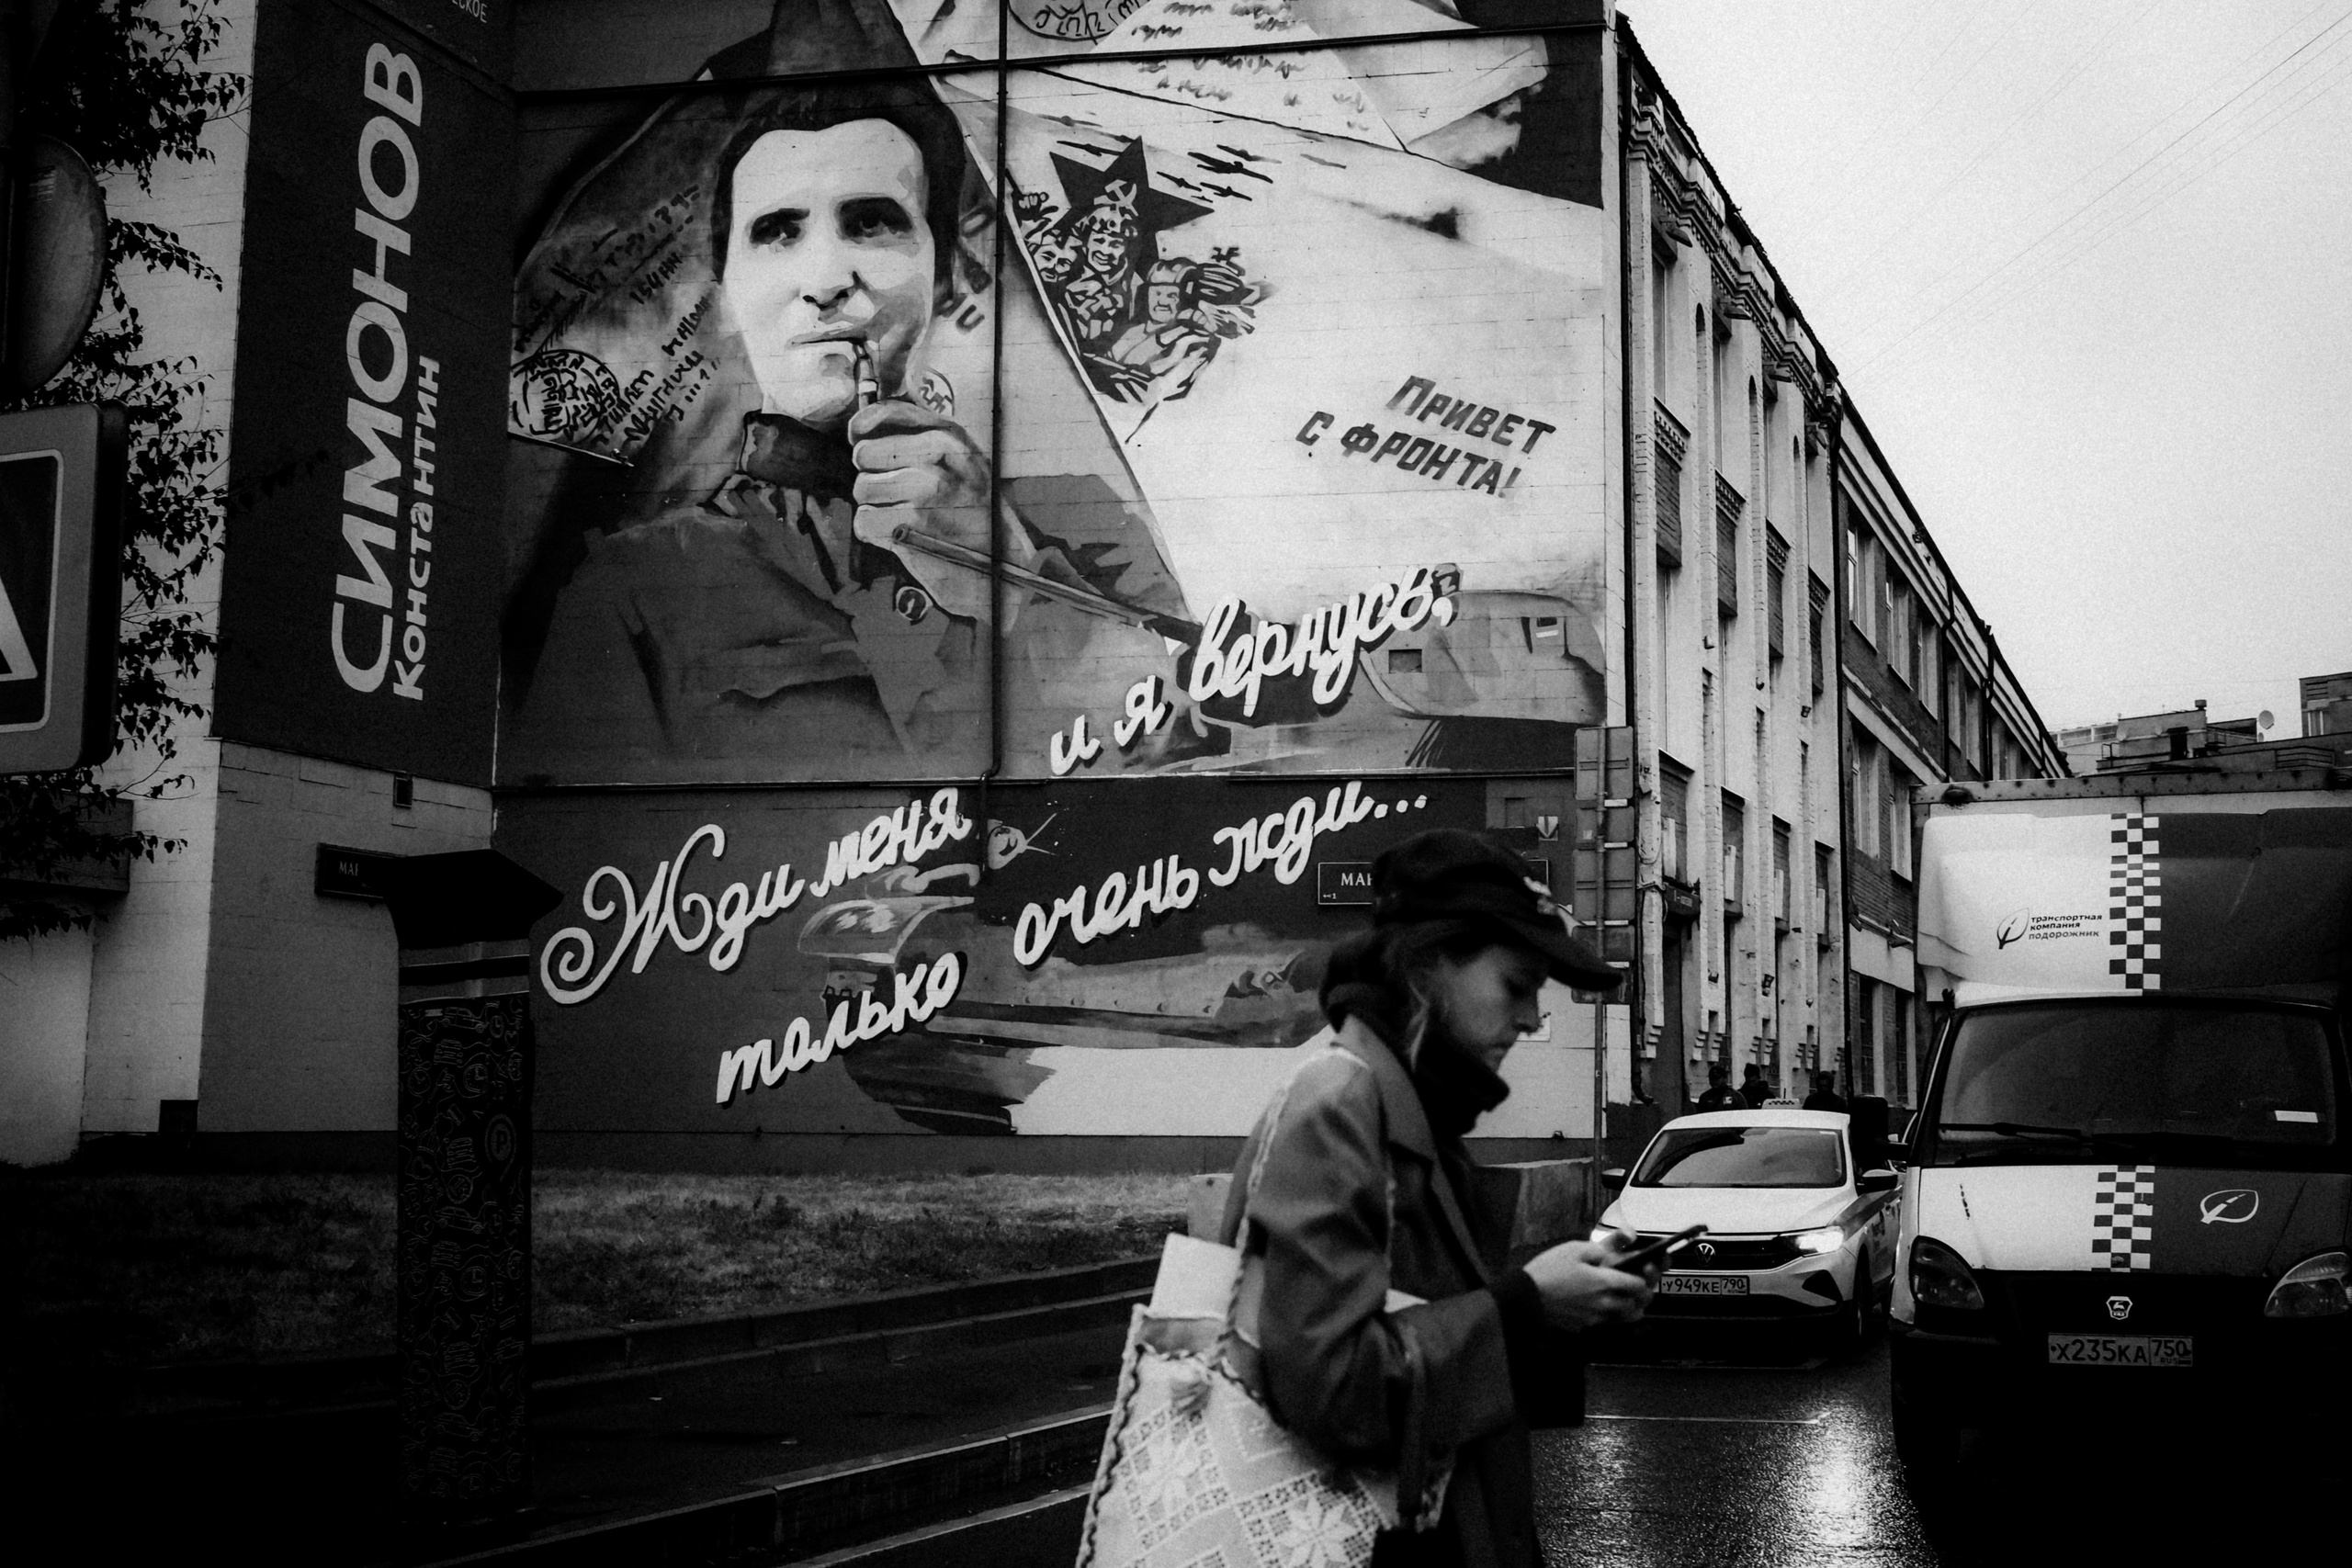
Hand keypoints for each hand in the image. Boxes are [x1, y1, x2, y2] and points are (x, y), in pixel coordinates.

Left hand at [849, 400, 1030, 620]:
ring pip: (862, 487)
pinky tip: (901, 537)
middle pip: (865, 452)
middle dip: (872, 476)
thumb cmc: (977, 519)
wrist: (1005, 571)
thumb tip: (861, 429)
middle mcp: (940, 455)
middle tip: (898, 495)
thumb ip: (923, 441)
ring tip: (905, 519)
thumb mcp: (964, 467)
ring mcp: (926, 489)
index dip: (864, 428)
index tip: (859, 440)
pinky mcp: (910, 523)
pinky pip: (864, 521)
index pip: (889, 413)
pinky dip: (876, 534)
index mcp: (952, 436)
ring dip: (876, 507)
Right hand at [1521, 1235, 1655, 1330]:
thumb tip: (1619, 1246)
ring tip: (1627, 1299)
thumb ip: (1602, 1248)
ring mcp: (1595, 1318)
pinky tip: (1602, 1304)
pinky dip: (1612, 1315)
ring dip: (1632, 1309)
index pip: (1639, 1285)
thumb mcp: (1574, 1248)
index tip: (1642, 1272)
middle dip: (1643, 1296)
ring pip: (1626, 1319)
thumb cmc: (1549, 1270)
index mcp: (1605, 1282)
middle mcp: (1605, 1303)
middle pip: (1637, 1305)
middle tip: (1640, 1287)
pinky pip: (1607, 1323)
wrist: (1526, 1296)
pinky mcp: (1584, 1326)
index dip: (1645, 1278)